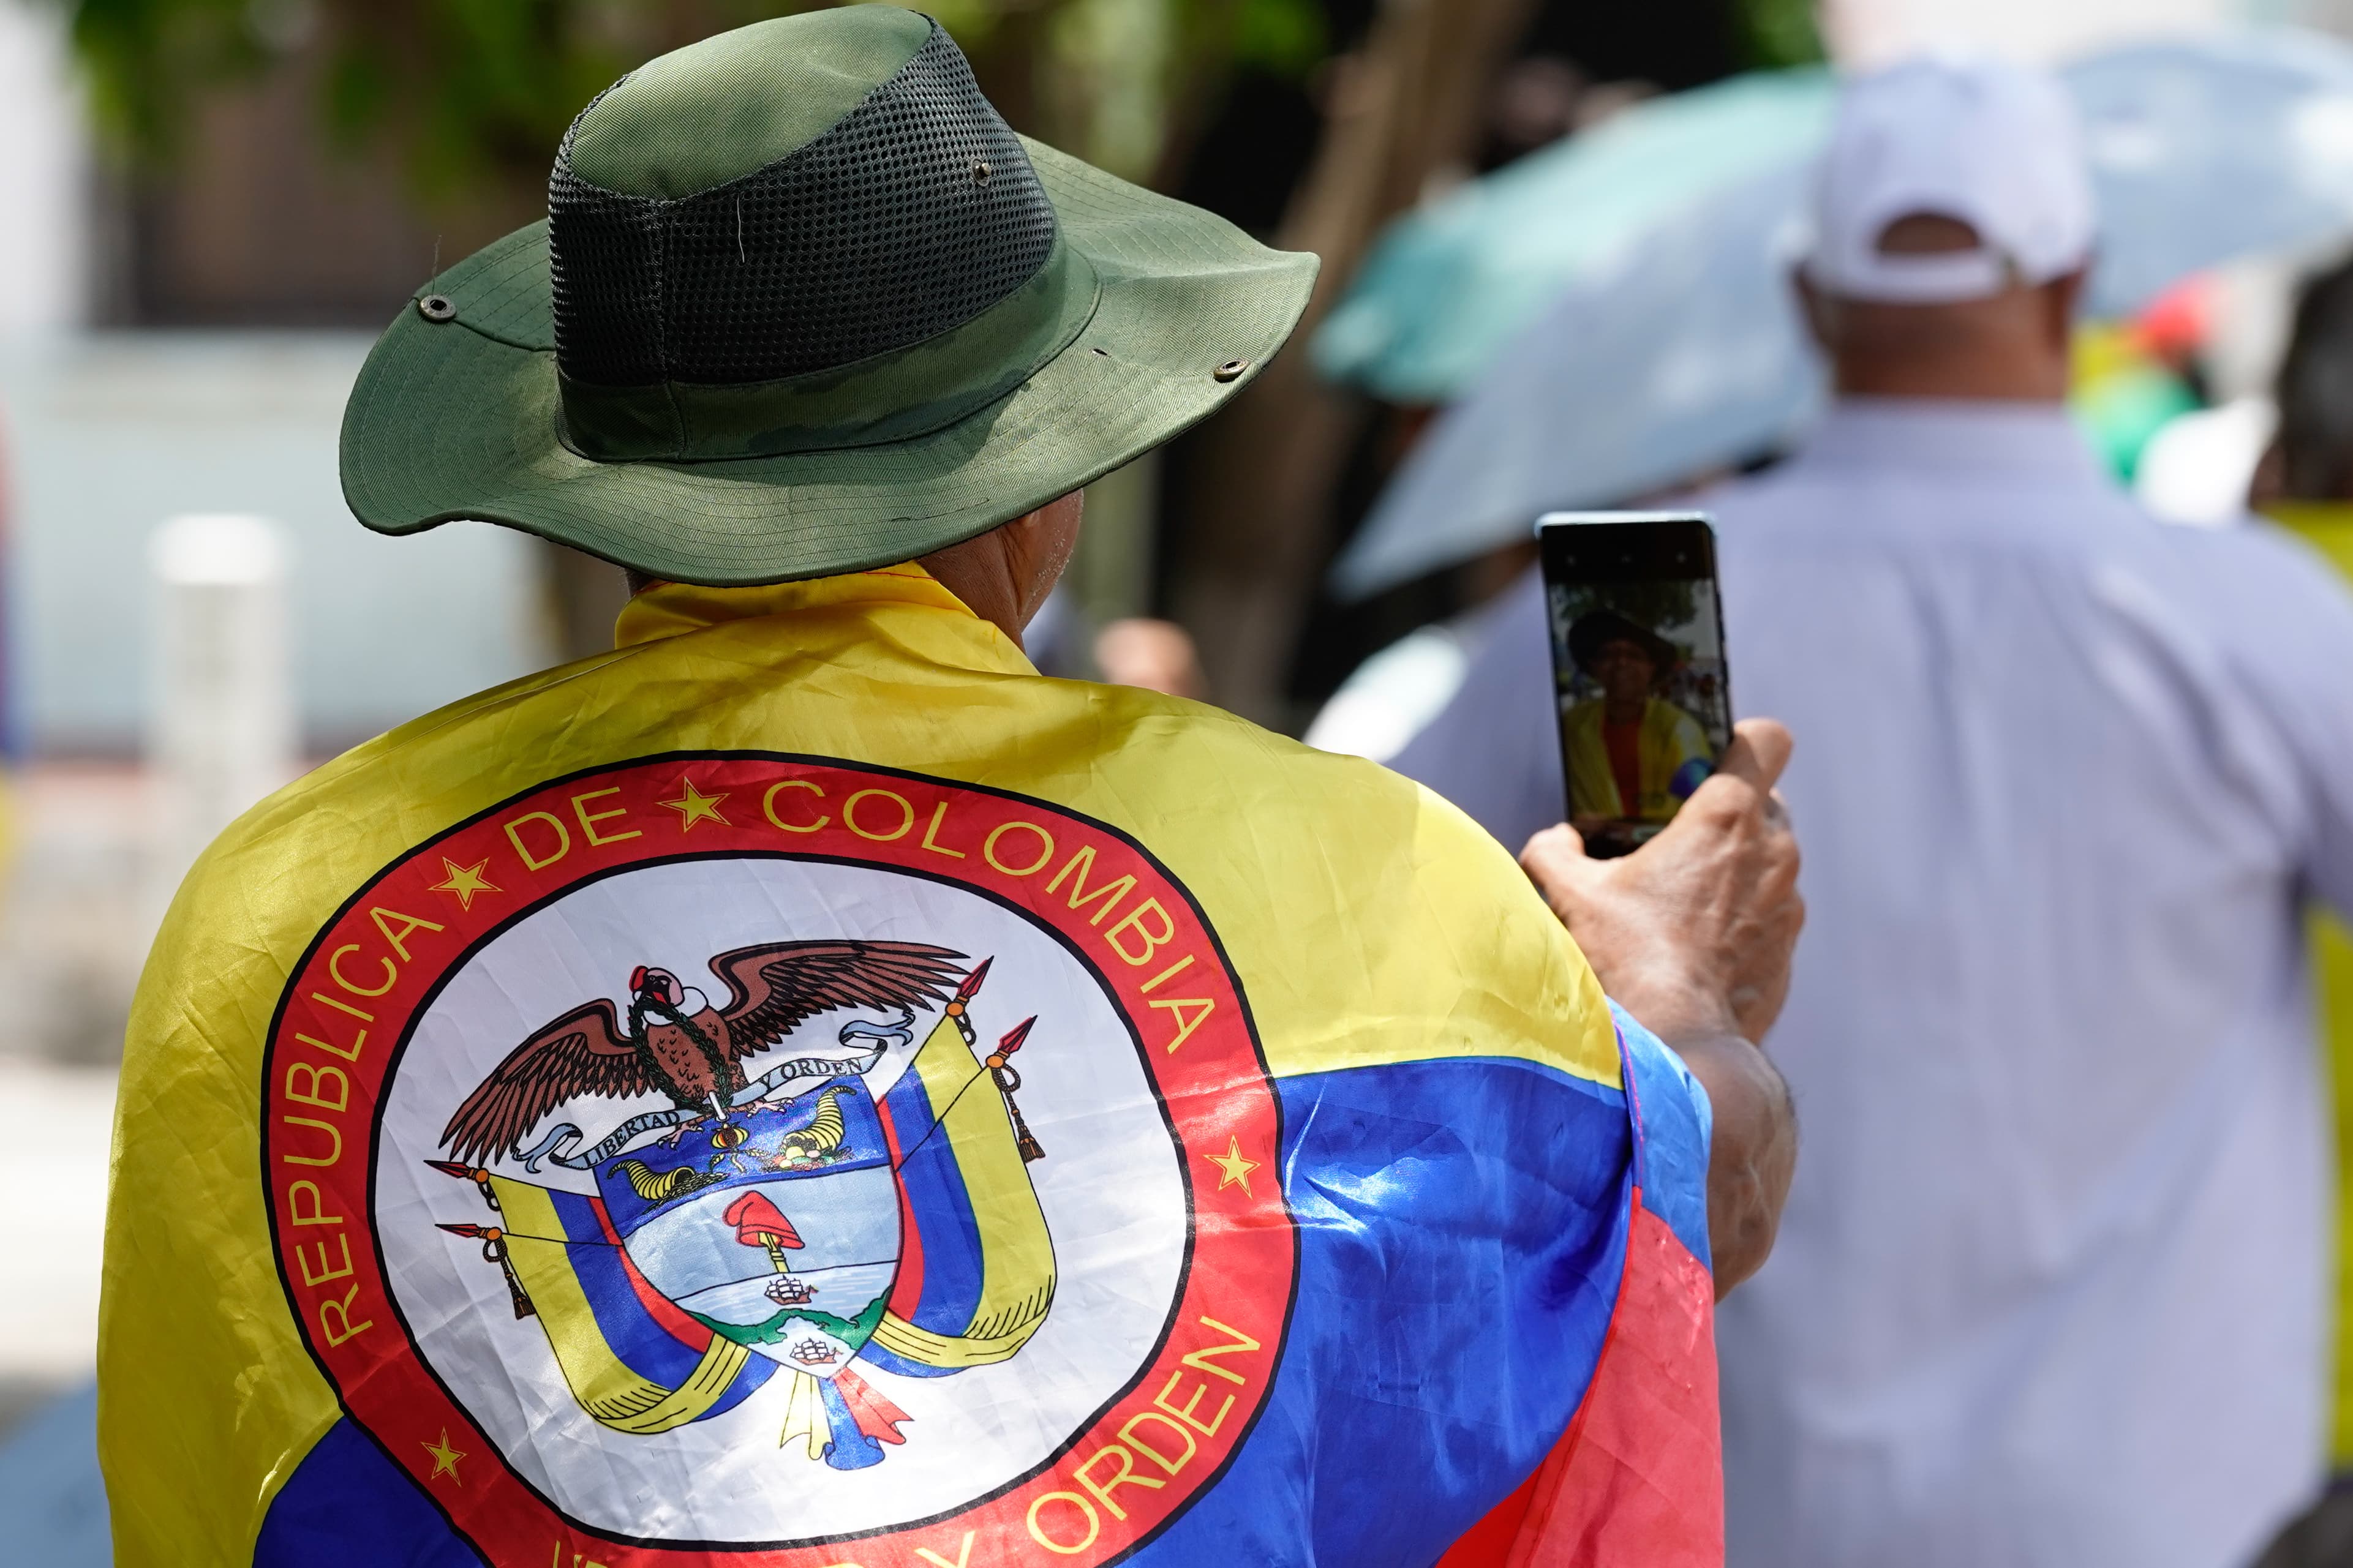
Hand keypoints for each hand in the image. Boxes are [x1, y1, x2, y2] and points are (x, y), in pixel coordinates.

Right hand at [1521, 719, 1802, 1043]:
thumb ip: (1555, 851)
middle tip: (1679, 840)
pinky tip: (1696, 947)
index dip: (1741, 742)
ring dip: (1736, 869)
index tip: (1706, 765)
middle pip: (1767, 801)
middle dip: (1728, 813)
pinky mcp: (1788, 950)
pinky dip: (1741, 919)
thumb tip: (1557, 840)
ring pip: (1771, 860)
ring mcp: (1788, 903)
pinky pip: (1770, 915)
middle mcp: (1771, 852)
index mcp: (1724, 818)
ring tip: (1683, 900)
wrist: (1675, 1044)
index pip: (1767, 740)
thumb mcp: (1569, 894)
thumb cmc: (1626, 960)